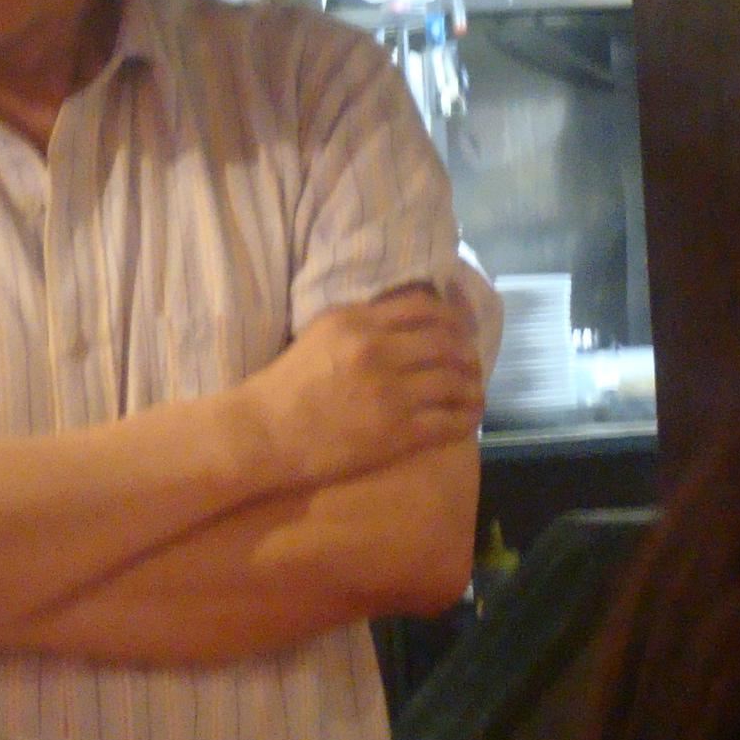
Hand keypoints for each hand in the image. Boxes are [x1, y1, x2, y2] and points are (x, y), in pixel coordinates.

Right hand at [238, 285, 483, 489]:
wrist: (265, 432)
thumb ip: (364, 321)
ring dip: (472, 385)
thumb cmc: (289, 383)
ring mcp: (390, 392)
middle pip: (446, 343)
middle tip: (471, 361)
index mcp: (358, 320)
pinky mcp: (397, 432)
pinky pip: (449, 421)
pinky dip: (466, 417)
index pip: (424, 307)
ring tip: (473, 390)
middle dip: (467, 352)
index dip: (452, 317)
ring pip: (454, 381)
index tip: (460, 328)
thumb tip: (408, 318)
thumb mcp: (322, 332)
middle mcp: (379, 350)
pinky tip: (468, 416)